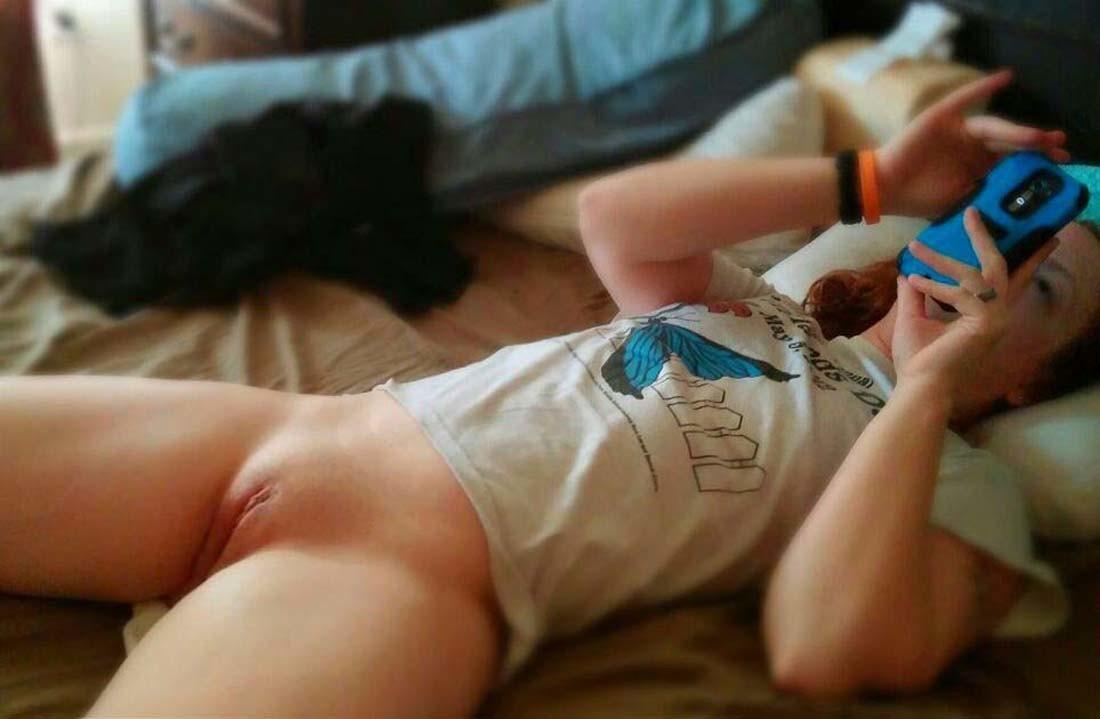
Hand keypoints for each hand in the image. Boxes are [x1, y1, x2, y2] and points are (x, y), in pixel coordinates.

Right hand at [877, 70, 1069, 218]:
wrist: (885, 189)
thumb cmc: (919, 199)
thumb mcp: (960, 201)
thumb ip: (986, 194)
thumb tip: (1016, 196)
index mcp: (978, 166)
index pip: (1013, 159)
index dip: (1037, 158)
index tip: (1062, 161)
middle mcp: (972, 146)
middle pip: (1010, 141)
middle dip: (1036, 143)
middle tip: (1059, 144)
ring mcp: (957, 131)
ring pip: (994, 127)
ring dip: (1017, 130)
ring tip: (1039, 135)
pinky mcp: (941, 118)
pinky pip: (965, 99)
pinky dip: (983, 86)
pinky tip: (1006, 77)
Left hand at [891, 207, 1058, 393]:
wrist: (919, 387)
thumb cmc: (919, 359)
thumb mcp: (913, 318)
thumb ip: (915, 294)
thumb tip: (905, 272)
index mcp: (986, 314)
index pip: (1008, 280)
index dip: (1020, 257)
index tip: (1035, 234)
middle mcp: (997, 315)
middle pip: (1001, 267)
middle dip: (985, 238)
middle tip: (972, 212)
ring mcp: (994, 319)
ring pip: (976, 274)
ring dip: (942, 259)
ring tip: (916, 246)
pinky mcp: (984, 324)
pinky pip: (963, 293)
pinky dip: (936, 284)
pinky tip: (914, 279)